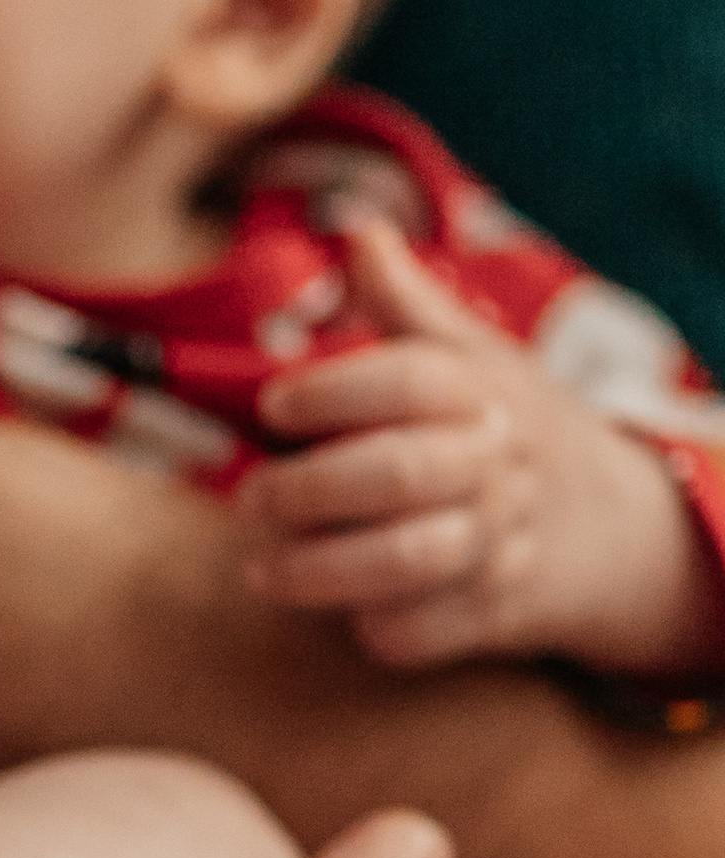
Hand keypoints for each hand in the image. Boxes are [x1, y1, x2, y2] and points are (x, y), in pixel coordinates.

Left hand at [239, 218, 724, 677]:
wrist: (605, 523)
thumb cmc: (500, 426)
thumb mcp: (470, 353)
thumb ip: (404, 301)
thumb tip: (356, 225)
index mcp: (480, 389)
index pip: (410, 378)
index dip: (333, 390)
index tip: (274, 404)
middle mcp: (493, 463)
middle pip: (401, 473)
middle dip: (310, 489)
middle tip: (252, 498)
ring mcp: (499, 541)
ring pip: (409, 562)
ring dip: (323, 571)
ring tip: (263, 569)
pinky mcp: (494, 613)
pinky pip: (426, 632)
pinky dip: (376, 628)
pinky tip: (337, 612)